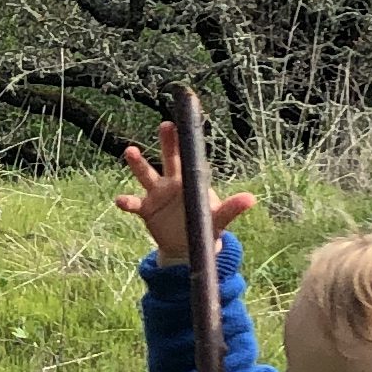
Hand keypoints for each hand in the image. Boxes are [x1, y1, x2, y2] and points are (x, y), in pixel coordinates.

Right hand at [114, 119, 255, 263]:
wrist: (186, 248)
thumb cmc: (204, 226)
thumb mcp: (218, 218)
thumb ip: (232, 208)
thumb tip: (251, 199)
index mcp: (190, 180)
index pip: (190, 157)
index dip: (186, 141)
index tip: (184, 123)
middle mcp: (172, 182)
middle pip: (169, 158)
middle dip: (168, 142)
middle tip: (166, 125)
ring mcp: (157, 194)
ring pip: (146, 174)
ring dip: (138, 164)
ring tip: (130, 151)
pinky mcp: (146, 209)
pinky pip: (134, 203)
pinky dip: (127, 201)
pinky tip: (120, 200)